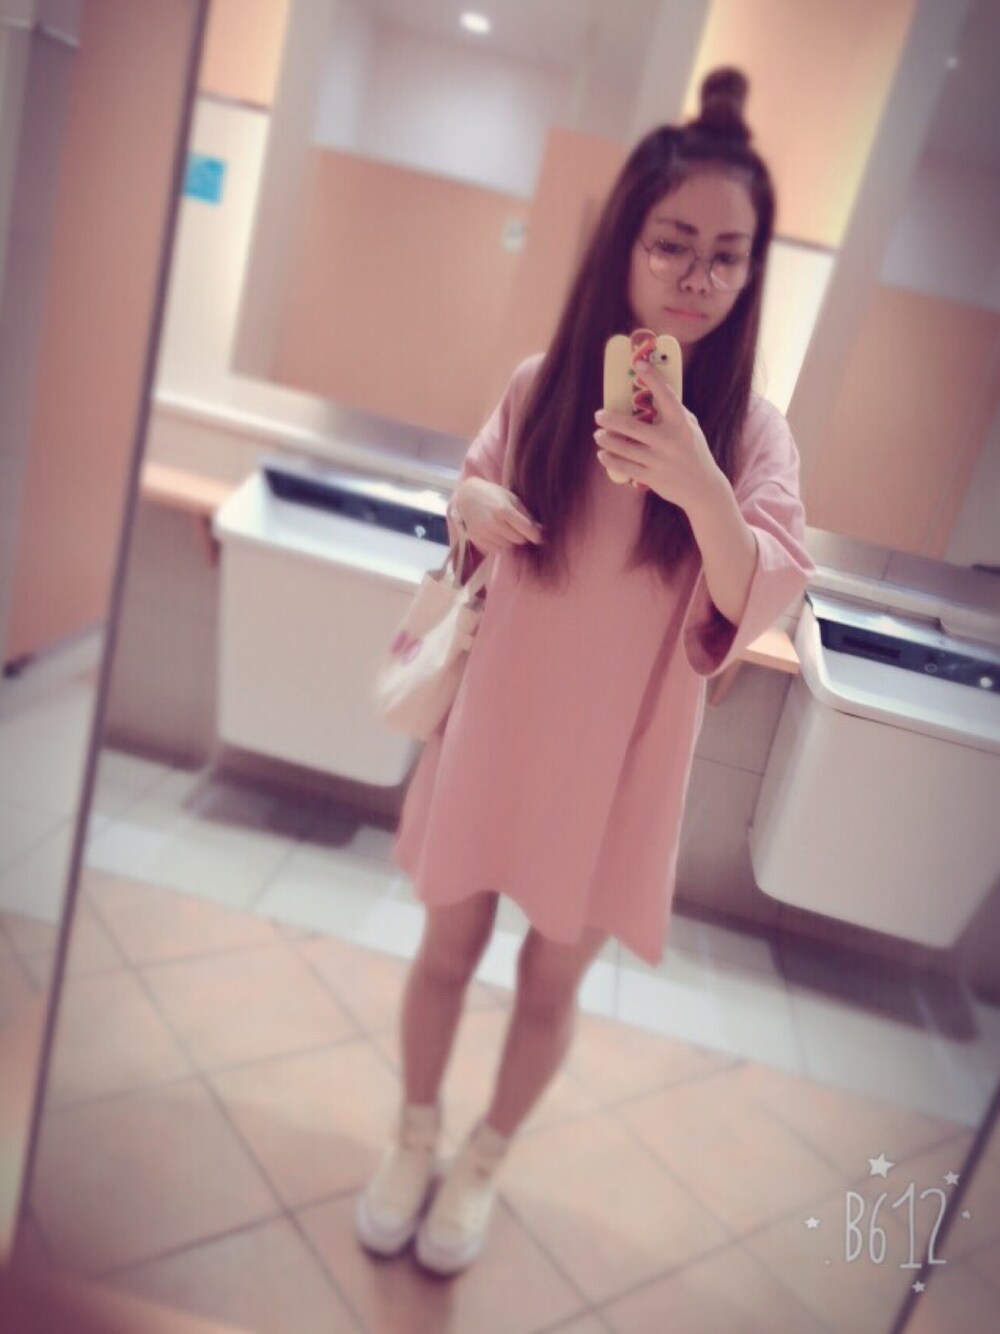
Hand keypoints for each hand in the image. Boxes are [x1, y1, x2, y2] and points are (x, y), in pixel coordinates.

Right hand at [450, 478, 543, 554]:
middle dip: (521, 535)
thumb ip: (526, 514)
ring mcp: (484, 533)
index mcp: (504, 510)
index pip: (527, 530)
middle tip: (517, 527)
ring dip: (510, 540)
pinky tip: (496, 533)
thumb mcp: (511, 498)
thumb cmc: (492, 494)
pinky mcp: (478, 541)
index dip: (536, 535)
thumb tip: (541, 529)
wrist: (466, 497)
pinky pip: (497, 550)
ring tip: (504, 528)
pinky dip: (500, 544)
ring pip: (508, 546)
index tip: (540, 537)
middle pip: (519, 540)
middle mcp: (493, 523)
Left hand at [593, 360, 724, 514]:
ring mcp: (660, 460)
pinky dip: (610, 459)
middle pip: (632, 426)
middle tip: (599, 415)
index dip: (653, 378)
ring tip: (598, 434)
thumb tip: (652, 393)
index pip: (666, 396)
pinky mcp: (652, 477)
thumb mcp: (690, 429)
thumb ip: (674, 412)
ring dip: (606, 440)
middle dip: (610, 419)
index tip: (639, 364)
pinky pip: (625, 466)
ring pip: (624, 448)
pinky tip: (602, 454)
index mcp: (681, 424)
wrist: (703, 489)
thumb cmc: (694, 452)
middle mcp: (670, 441)